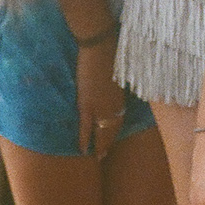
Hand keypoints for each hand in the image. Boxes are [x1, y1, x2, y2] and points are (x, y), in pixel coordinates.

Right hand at [75, 41, 122, 156]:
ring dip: (99, 146)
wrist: (100, 46)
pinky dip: (85, 139)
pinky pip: (86, 127)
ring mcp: (100, 107)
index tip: (111, 139)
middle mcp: (114, 106)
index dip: (115, 131)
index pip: (119, 120)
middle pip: (112, 129)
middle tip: (104, 155)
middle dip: (108, 143)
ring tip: (97, 157)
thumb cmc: (112, 52)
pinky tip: (83, 150)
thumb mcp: (119, 72)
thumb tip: (112, 90)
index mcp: (121, 98)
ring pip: (101, 132)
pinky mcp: (87, 105)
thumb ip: (116, 85)